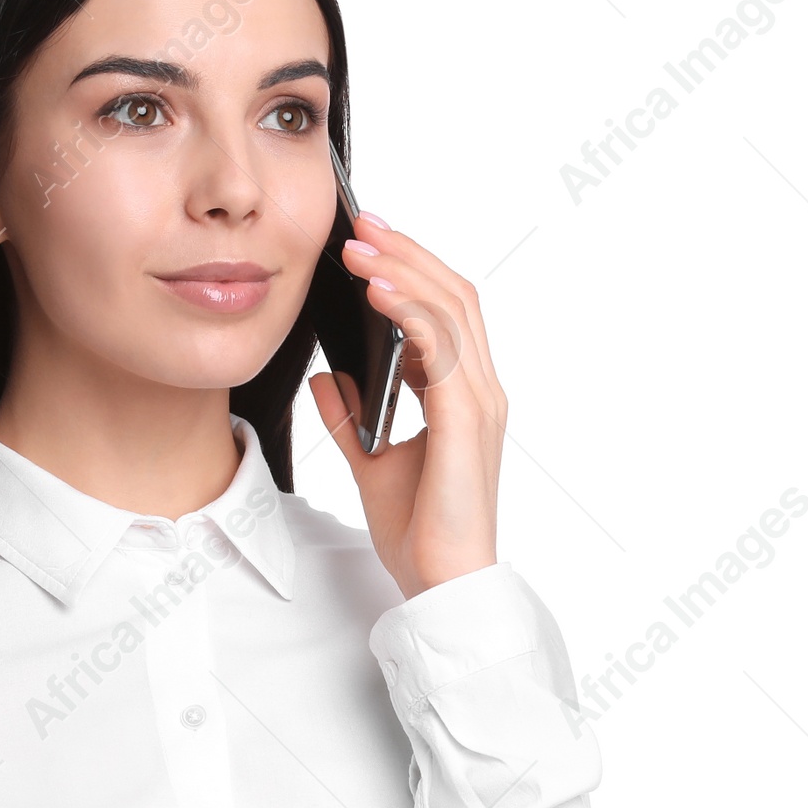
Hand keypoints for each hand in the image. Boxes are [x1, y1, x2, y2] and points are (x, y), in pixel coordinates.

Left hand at [308, 210, 505, 598]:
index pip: (446, 311)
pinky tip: (375, 290)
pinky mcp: (466, 421)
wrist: (440, 584)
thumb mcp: (369, 461)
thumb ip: (350, 417)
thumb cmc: (419, 532)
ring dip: (404, 268)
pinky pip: (442, 348)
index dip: (411, 269)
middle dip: (407, 252)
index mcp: (464, 396)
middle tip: (361, 222)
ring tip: (360, 243)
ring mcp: (480, 403)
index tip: (369, 241)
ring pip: (452, 309)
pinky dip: (410, 311)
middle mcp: (482, 390)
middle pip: (454, 294)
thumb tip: (325, 376)